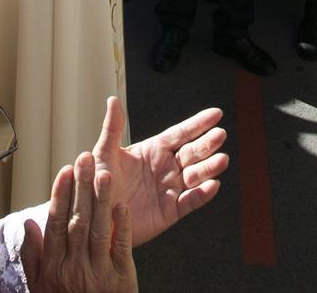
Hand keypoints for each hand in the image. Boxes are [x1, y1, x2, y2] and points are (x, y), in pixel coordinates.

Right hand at [21, 151, 135, 292]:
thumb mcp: (40, 286)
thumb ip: (32, 255)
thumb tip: (28, 222)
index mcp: (53, 267)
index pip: (55, 224)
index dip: (60, 195)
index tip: (64, 171)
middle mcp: (73, 268)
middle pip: (76, 221)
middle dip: (81, 188)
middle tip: (84, 159)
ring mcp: (98, 273)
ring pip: (98, 230)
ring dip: (101, 200)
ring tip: (104, 173)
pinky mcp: (121, 280)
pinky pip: (121, 248)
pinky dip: (122, 226)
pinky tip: (122, 205)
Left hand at [87, 96, 227, 246]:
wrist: (94, 217)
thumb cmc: (97, 183)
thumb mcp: (104, 154)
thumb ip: (112, 128)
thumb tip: (112, 100)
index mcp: (154, 150)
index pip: (181, 133)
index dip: (198, 123)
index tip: (216, 113)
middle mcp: (165, 168)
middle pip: (192, 153)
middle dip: (207, 144)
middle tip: (220, 135)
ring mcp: (170, 189)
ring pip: (196, 176)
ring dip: (209, 168)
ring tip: (222, 160)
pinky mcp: (170, 211)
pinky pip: (189, 201)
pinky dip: (202, 194)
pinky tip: (212, 186)